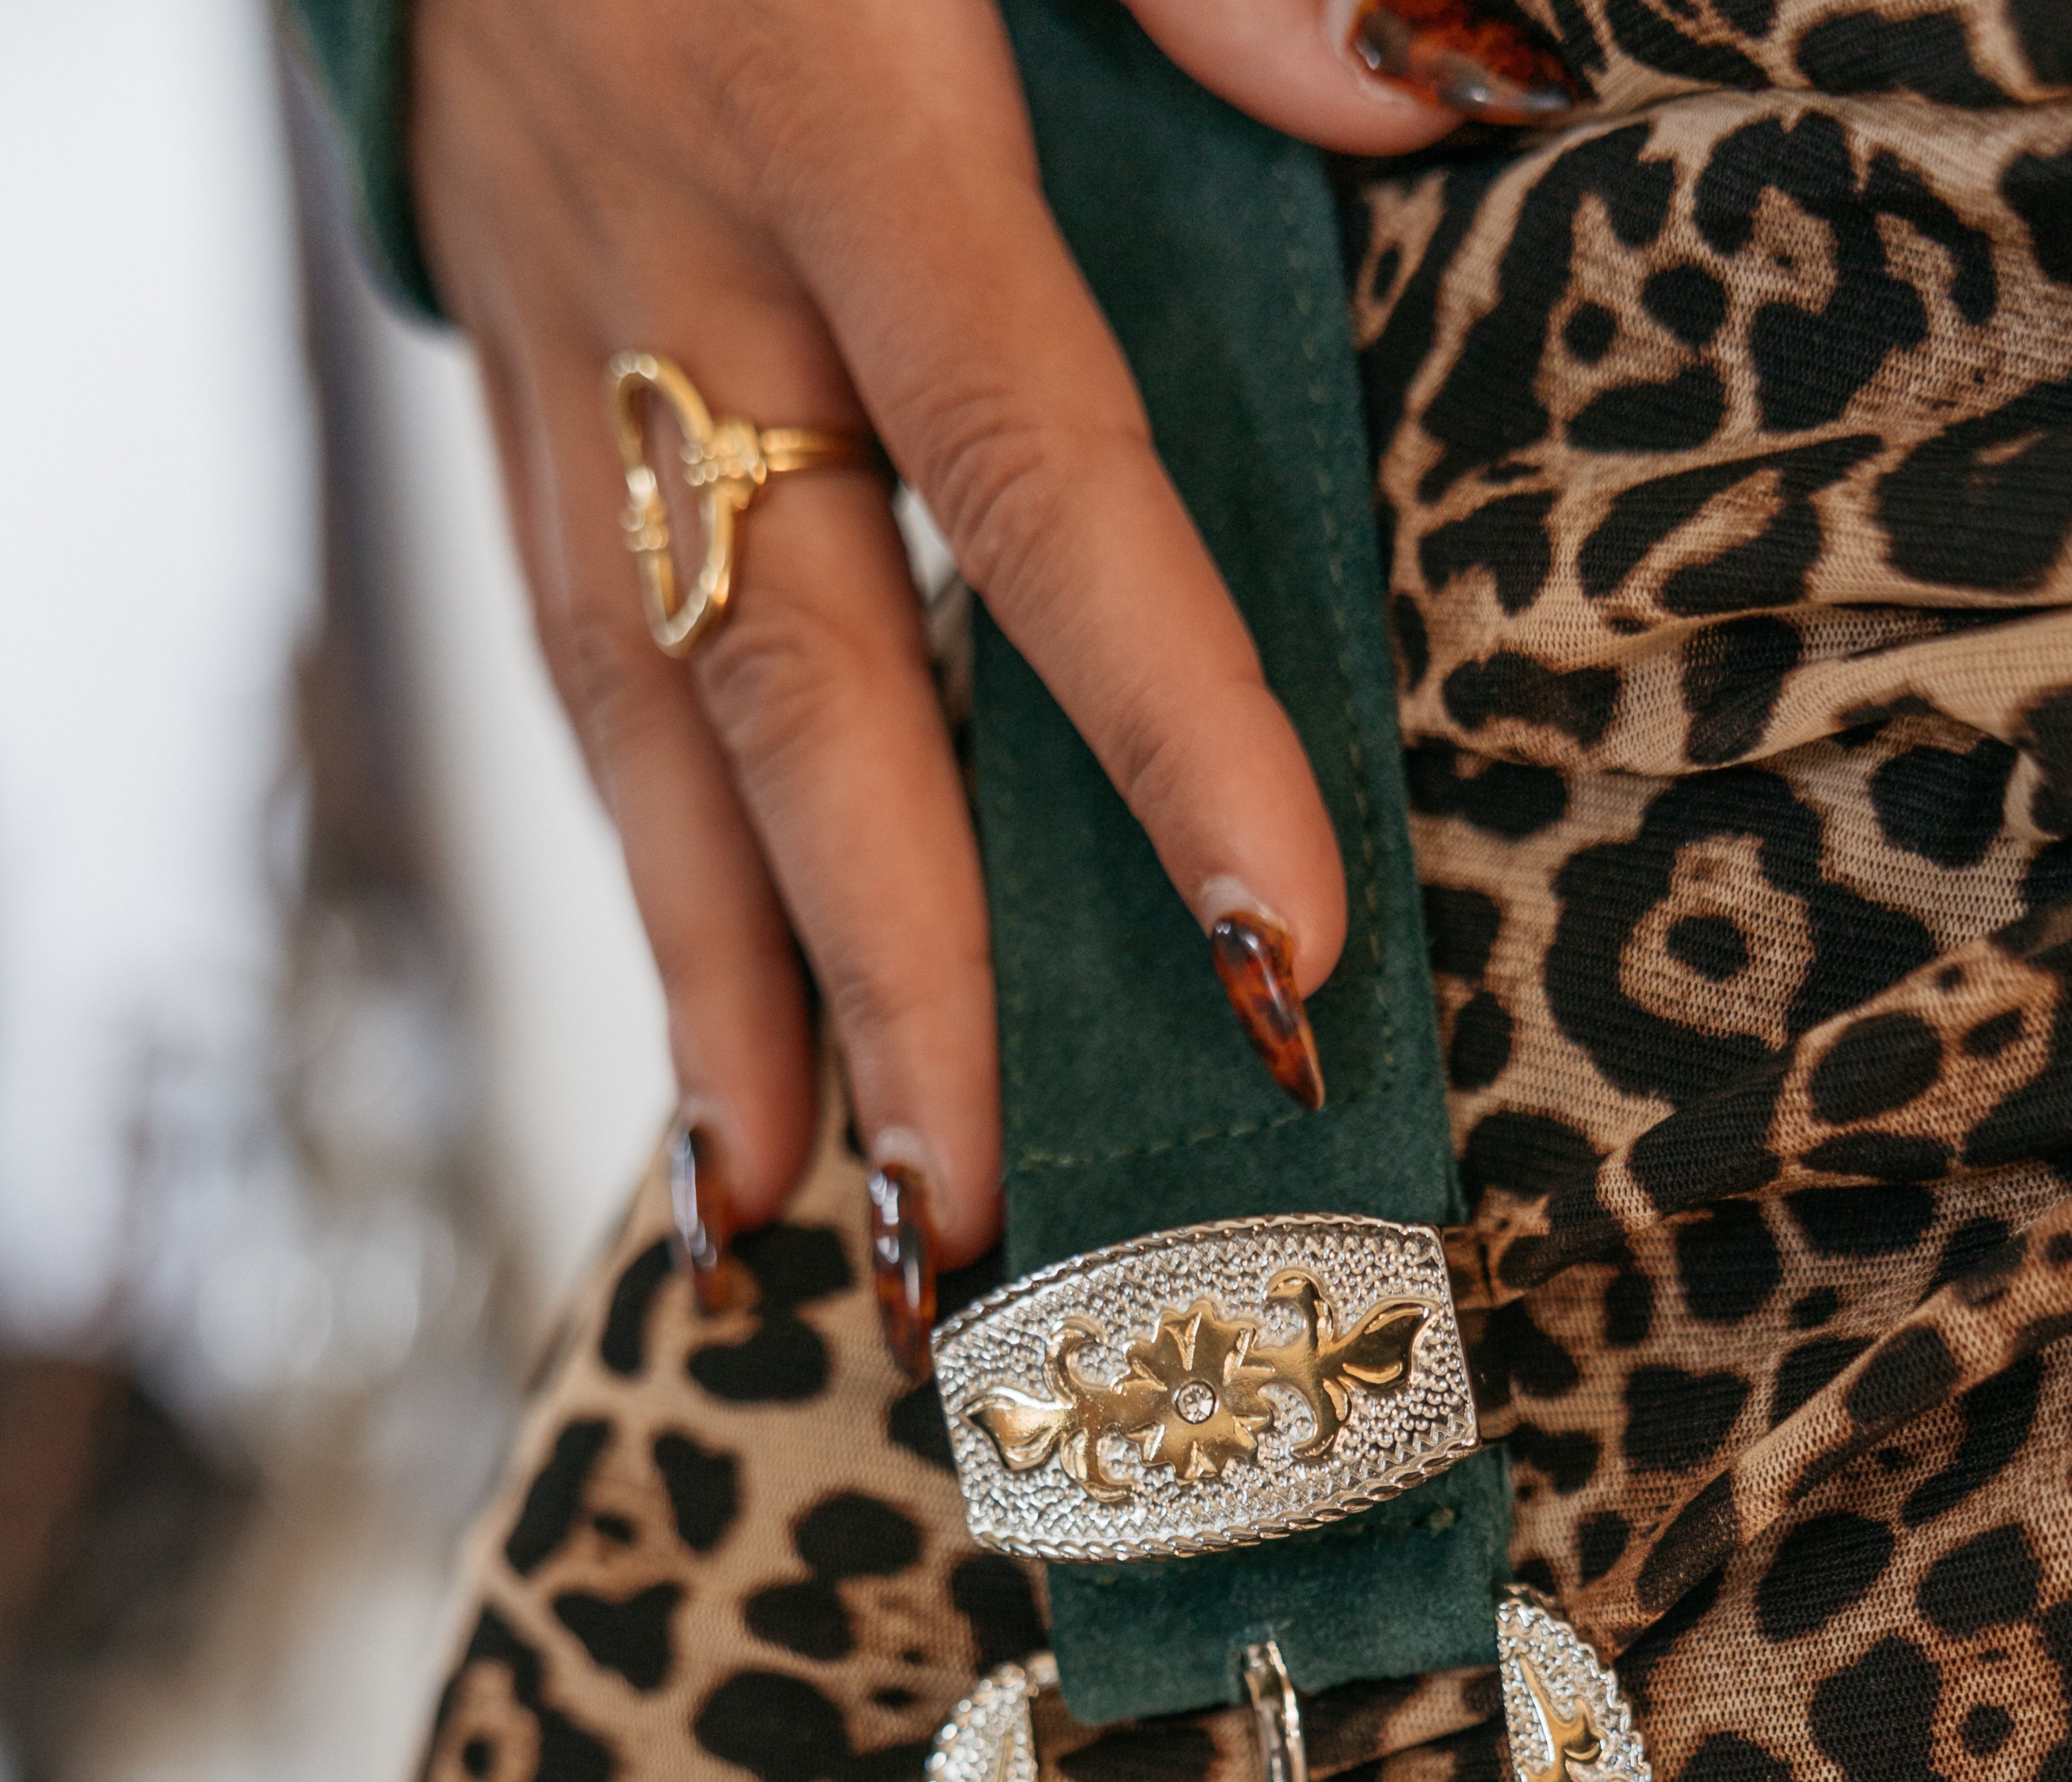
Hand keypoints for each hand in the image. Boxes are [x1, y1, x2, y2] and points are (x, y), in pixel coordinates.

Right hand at [408, 0, 1580, 1355]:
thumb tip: (1427, 88)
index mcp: (837, 96)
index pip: (1036, 468)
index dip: (1158, 721)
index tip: (1267, 950)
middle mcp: (681, 258)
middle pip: (809, 675)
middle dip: (897, 969)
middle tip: (981, 1216)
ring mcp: (566, 335)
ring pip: (648, 720)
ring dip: (728, 1001)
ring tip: (803, 1234)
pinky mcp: (502, 369)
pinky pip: (565, 661)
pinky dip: (640, 880)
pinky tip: (704, 1055)